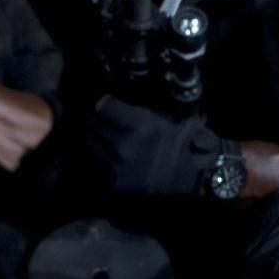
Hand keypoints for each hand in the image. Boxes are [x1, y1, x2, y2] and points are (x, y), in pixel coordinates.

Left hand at [86, 95, 218, 195]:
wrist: (189, 190)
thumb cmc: (186, 153)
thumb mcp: (179, 123)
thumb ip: (158, 107)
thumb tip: (141, 88)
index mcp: (141, 125)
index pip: (103, 106)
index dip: (105, 103)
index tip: (107, 104)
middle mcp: (123, 144)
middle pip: (91, 123)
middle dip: (94, 118)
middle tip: (98, 117)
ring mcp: (114, 165)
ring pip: (89, 142)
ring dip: (92, 136)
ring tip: (97, 134)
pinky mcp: (110, 183)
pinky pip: (93, 163)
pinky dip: (95, 157)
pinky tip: (103, 154)